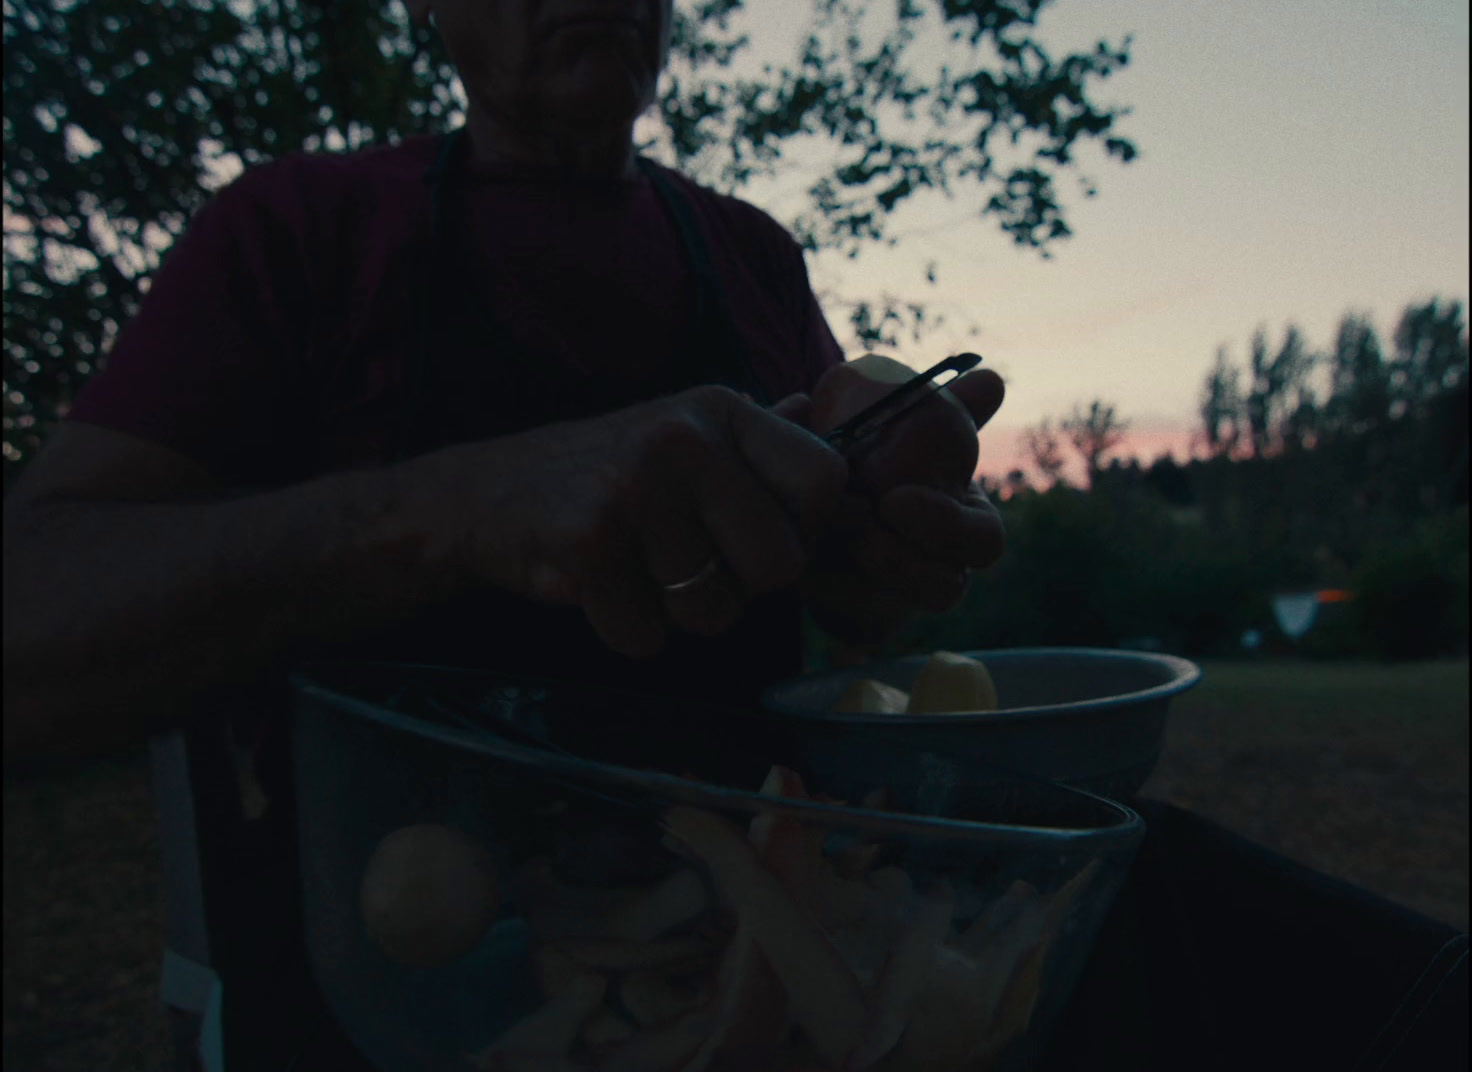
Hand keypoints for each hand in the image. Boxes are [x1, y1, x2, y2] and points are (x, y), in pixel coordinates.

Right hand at [428, 385, 847, 657]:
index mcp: (722, 411)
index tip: (753, 534)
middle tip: (685, 564)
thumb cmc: (606, 474)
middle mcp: (686, 439)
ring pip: (714, 612)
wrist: (485, 492)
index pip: (824, 481)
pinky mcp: (589, 541)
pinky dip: (626, 631)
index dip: (802, 529)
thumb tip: (818, 409)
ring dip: (677, 615)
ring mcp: (636, 487)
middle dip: (738, 588)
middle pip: (779, 565)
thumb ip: (756, 437)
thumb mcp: (685, 436)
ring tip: (637, 571)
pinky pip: (647, 635)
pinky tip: (599, 588)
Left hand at [799, 360, 1006, 640]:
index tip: (896, 500)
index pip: (983, 542)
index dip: (947, 528)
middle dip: (900, 562)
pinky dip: (818, 580)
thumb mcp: (892, 426)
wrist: (815, 496)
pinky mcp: (855, 619)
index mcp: (960, 523)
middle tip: (849, 530)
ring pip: (891, 608)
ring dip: (851, 573)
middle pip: (945, 590)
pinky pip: (844, 618)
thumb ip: (936, 408)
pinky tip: (795, 549)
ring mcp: (896, 601)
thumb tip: (993, 380)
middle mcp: (938, 569)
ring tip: (819, 534)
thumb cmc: (868, 456)